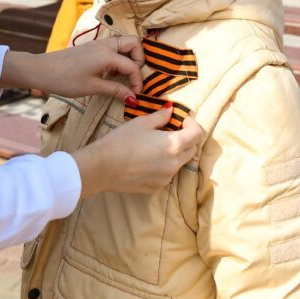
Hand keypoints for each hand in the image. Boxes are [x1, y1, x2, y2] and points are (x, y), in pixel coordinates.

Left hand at [2, 37, 144, 101]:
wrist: (41, 70)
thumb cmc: (65, 80)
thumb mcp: (92, 87)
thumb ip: (115, 90)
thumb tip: (133, 97)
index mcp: (107, 54)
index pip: (133, 65)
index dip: (138, 81)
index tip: (136, 95)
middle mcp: (106, 45)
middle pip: (134, 43)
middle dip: (140, 59)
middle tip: (134, 77)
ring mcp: (99, 44)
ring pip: (124, 43)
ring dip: (130, 57)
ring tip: (124, 76)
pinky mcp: (93, 47)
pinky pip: (114, 47)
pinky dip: (120, 57)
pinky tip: (112, 73)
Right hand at [71, 107, 205, 197]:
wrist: (102, 167)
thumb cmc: (121, 141)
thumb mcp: (142, 123)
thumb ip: (161, 116)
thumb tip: (170, 110)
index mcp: (174, 145)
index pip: (197, 134)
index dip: (193, 124)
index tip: (182, 120)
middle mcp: (174, 164)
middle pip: (191, 150)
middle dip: (186, 138)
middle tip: (172, 130)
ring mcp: (166, 178)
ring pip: (179, 163)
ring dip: (174, 153)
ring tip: (157, 145)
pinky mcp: (155, 187)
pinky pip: (166, 174)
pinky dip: (163, 165)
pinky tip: (147, 159)